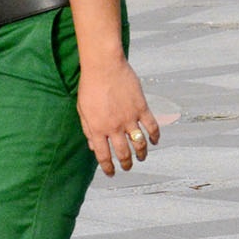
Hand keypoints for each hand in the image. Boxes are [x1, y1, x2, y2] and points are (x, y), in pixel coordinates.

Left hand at [77, 56, 158, 175]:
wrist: (103, 66)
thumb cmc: (89, 86)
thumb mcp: (82, 110)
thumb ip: (88, 130)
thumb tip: (93, 147)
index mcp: (97, 129)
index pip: (103, 156)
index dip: (108, 168)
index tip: (111, 173)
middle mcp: (114, 127)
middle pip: (123, 153)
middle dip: (126, 164)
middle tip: (127, 167)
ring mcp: (129, 118)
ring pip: (139, 144)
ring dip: (141, 154)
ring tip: (141, 158)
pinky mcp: (141, 107)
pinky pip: (152, 126)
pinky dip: (155, 136)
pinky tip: (155, 141)